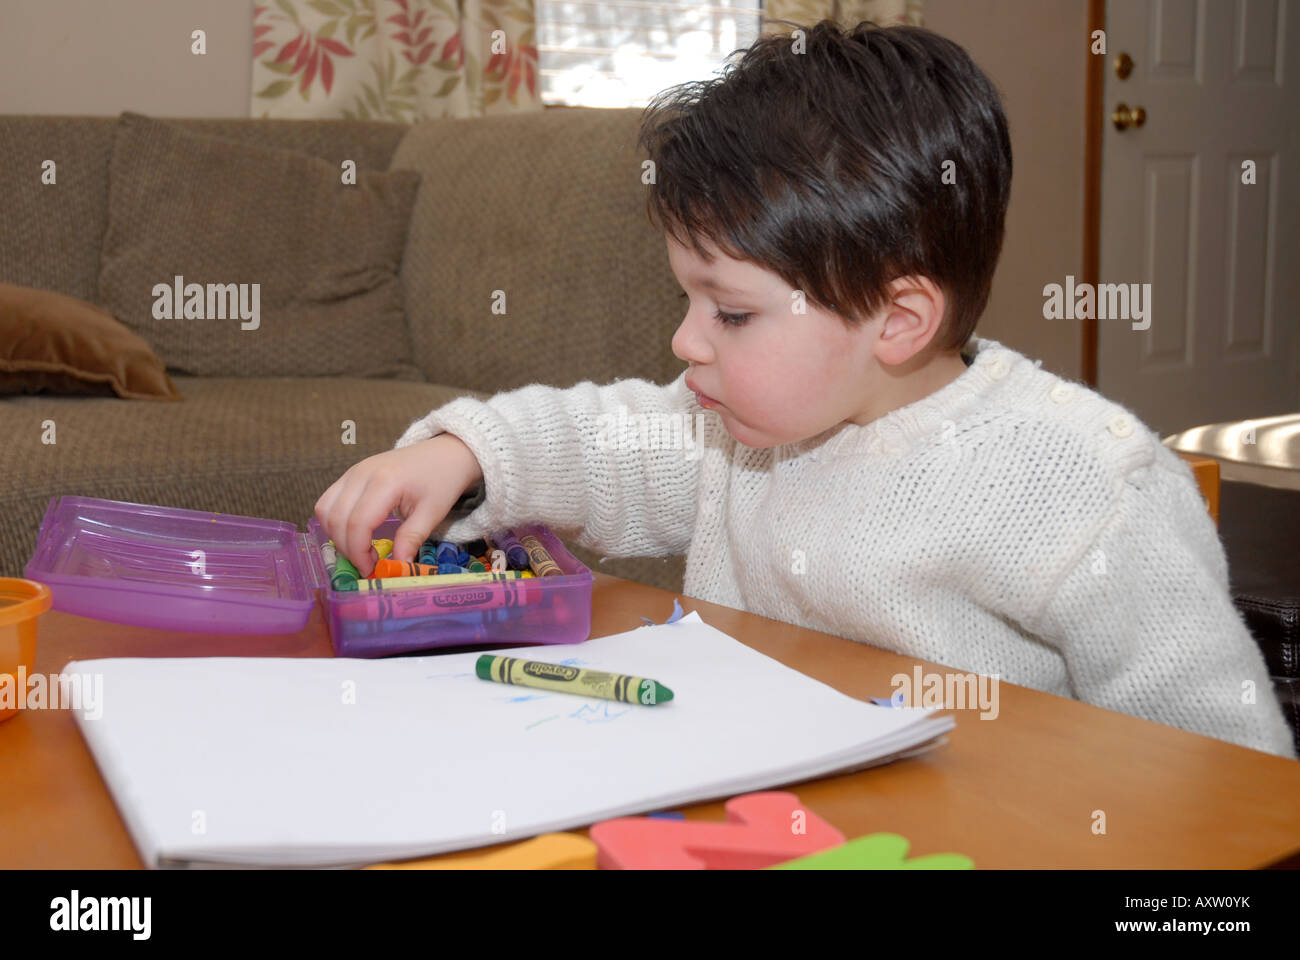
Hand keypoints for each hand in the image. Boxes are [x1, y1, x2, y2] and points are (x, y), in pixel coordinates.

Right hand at [314, 434, 482, 577]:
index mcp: (385, 482)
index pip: (358, 523)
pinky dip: (334, 521)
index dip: (358, 552)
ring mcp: (353, 471)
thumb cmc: (440, 480)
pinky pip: (328, 501)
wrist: (442, 454)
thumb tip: (397, 567)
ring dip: (336, 535)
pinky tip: (353, 534)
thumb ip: (411, 539)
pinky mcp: (350, 474)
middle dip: (347, 548)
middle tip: (367, 564)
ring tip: (360, 549)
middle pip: (337, 518)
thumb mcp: (432, 513)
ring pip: (325, 509)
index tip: (370, 569)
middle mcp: (361, 473)